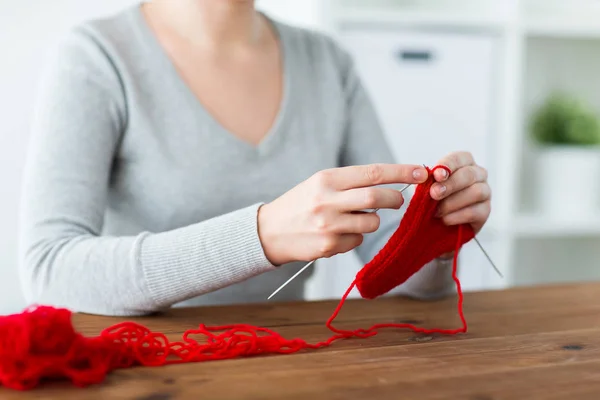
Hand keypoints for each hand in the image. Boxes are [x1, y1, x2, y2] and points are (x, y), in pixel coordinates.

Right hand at [258, 163, 427, 264]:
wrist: (269, 231)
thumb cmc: (301, 203)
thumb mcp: (320, 183)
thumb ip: (351, 182)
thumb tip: (390, 182)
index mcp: (327, 179)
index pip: (373, 172)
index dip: (401, 172)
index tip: (422, 172)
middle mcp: (327, 200)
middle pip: (377, 198)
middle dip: (394, 199)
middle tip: (398, 201)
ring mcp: (328, 225)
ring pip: (372, 223)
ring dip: (372, 221)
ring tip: (356, 218)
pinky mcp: (328, 246)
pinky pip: (357, 241)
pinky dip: (355, 237)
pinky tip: (337, 234)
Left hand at [430, 151, 491, 234]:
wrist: (437, 222)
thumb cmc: (432, 197)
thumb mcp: (424, 185)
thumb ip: (422, 178)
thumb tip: (421, 175)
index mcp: (463, 162)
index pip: (458, 158)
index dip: (447, 166)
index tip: (436, 176)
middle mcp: (478, 174)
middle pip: (469, 174)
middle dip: (450, 184)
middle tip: (434, 194)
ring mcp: (485, 192)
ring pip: (476, 192)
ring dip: (453, 202)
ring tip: (437, 211)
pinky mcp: (485, 211)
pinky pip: (476, 212)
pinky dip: (458, 216)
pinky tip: (445, 219)